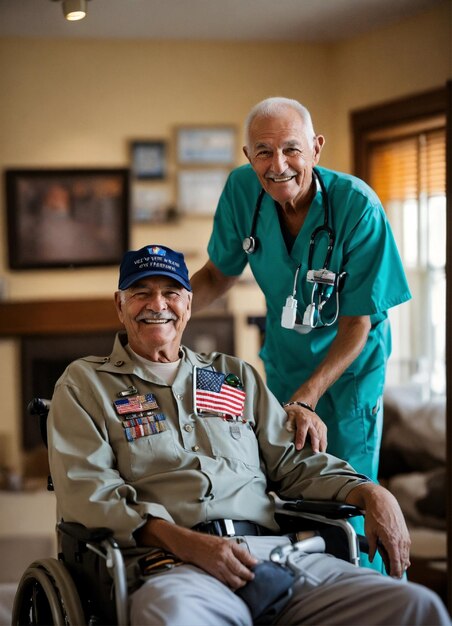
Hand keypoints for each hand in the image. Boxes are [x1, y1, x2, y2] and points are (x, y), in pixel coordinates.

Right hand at [136, 517, 258, 589]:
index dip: (253, 563)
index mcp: (228, 546)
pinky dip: (230, 584)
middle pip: (242, 571)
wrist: (190, 545)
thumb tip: (250, 558)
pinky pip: (225, 582)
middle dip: (248, 576)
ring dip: (241, 582)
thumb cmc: (206, 542)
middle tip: (251, 577)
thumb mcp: (224, 540)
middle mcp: (224, 556)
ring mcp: (218, 566)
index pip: (246, 557)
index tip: (257, 566)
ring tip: (243, 581)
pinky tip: (232, 582)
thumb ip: (237, 550)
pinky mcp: (213, 573)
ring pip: (234, 580)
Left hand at [284, 404, 326, 451]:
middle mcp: (313, 422)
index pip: (302, 431)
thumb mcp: (288, 415)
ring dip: (321, 448)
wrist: (303, 405)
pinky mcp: (323, 427)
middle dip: (315, 445)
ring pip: (322, 438)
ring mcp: (319, 425)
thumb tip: (287, 431)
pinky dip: (323, 446)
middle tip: (315, 454)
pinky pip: (324, 438)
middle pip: (315, 435)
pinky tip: (321, 454)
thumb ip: (288, 423)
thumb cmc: (293, 412)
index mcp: (303, 419)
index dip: (301, 439)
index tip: (299, 448)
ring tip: (319, 458)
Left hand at [347, 484, 410, 577]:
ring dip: (400, 564)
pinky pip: (406, 550)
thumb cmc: (374, 514)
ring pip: (406, 557)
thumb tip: (371, 558)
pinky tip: (398, 559)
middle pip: (403, 562)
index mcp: (391, 540)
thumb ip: (371, 547)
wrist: (382, 500)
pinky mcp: (406, 535)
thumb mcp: (369, 531)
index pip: (396, 562)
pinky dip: (402, 556)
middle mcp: (401, 540)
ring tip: (393, 569)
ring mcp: (405, 537)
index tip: (391, 578)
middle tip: (391, 577)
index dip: (394, 572)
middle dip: (398, 571)